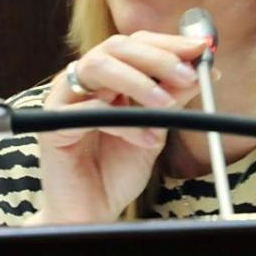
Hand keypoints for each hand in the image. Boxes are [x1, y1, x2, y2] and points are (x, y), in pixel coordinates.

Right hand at [32, 32, 210, 223]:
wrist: (91, 212)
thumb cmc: (116, 170)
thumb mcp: (154, 129)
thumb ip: (171, 99)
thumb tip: (199, 71)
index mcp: (105, 76)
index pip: (135, 44)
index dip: (168, 43)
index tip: (202, 49)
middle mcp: (82, 81)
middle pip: (115, 47)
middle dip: (157, 57)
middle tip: (188, 74)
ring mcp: (63, 99)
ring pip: (97, 67)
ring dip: (137, 81)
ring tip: (165, 104)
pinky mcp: (53, 126)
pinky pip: (87, 112)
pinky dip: (123, 123)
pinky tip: (147, 139)